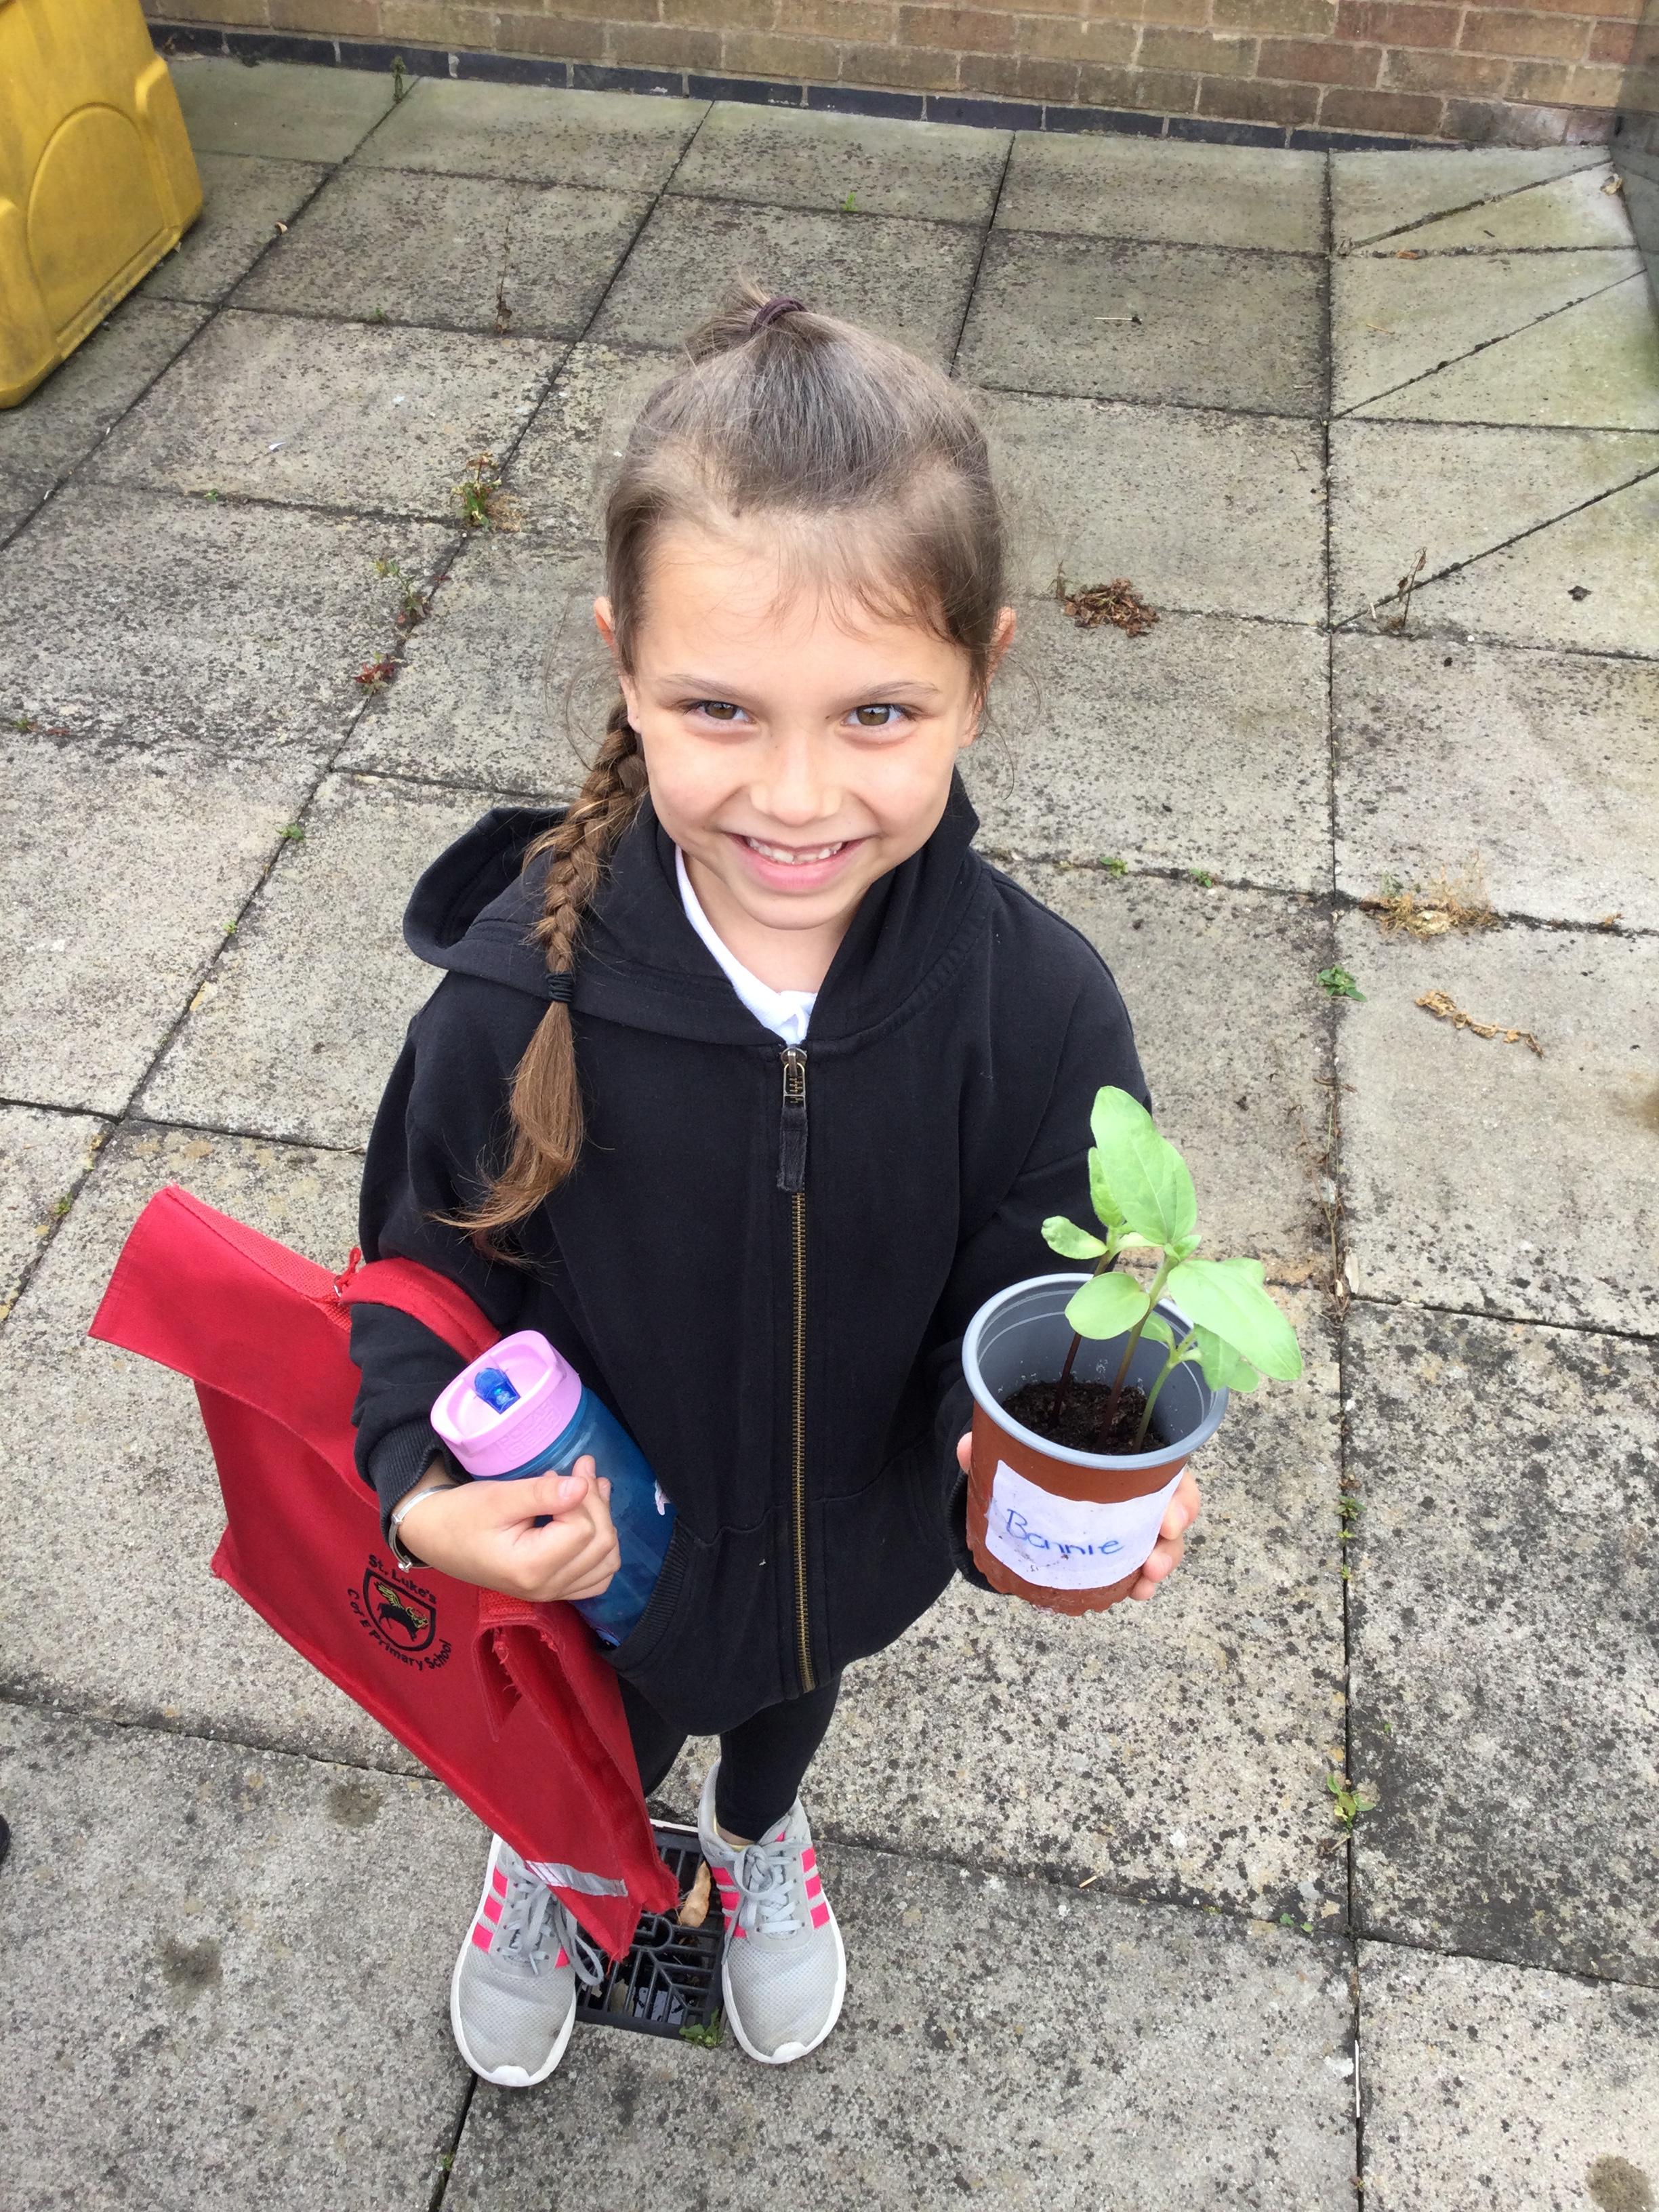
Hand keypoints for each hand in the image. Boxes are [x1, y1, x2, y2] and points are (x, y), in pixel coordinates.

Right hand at [395, 1455, 618, 1604]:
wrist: (434, 1536)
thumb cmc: (460, 1515)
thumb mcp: (497, 1498)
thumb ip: (541, 1494)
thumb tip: (582, 1486)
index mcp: (530, 1567)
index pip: (582, 1529)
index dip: (581, 1496)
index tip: (563, 1470)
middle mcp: (546, 1588)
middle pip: (601, 1544)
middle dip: (596, 1503)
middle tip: (581, 1468)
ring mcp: (551, 1593)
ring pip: (606, 1563)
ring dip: (605, 1523)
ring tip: (590, 1490)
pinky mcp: (551, 1588)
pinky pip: (595, 1577)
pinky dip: (600, 1549)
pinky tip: (590, 1520)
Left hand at [953, 1434, 1200, 1601]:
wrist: (1019, 1491)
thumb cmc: (1033, 1460)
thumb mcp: (1016, 1450)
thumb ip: (995, 1449)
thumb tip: (968, 1449)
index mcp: (1119, 1449)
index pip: (1164, 1462)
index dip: (1177, 1487)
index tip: (1171, 1512)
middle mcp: (1133, 1482)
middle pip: (1173, 1501)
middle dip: (1176, 1525)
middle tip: (1162, 1544)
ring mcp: (1130, 1519)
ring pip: (1162, 1538)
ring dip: (1163, 1559)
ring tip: (1147, 1580)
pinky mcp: (1117, 1548)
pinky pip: (1140, 1563)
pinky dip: (1141, 1580)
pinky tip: (1136, 1592)